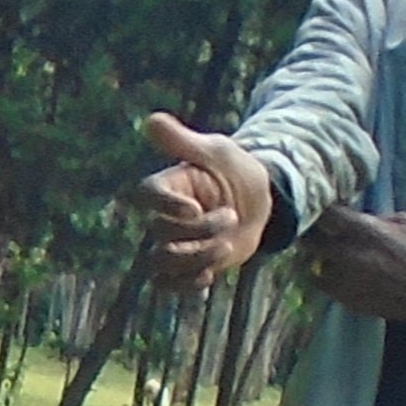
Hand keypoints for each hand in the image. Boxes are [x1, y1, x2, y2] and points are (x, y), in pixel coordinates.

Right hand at [130, 112, 275, 290]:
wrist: (258, 202)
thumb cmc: (235, 170)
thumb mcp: (216, 151)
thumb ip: (183, 142)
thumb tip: (150, 121)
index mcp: (167, 186)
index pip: (146, 195)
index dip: (166, 205)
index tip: (195, 208)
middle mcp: (163, 215)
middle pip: (160, 232)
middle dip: (200, 229)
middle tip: (231, 216)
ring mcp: (172, 243)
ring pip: (162, 261)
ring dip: (196, 258)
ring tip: (226, 247)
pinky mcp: (183, 266)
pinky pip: (167, 284)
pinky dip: (186, 284)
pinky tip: (209, 275)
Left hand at [296, 206, 405, 364]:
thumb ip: (376, 218)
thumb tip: (356, 217)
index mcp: (366, 231)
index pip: (326, 214)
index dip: (317, 208)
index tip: (314, 204)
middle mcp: (349, 257)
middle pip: (310, 242)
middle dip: (309, 235)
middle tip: (310, 229)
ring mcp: (346, 283)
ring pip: (312, 267)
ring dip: (316, 259)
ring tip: (322, 254)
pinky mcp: (348, 302)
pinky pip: (325, 287)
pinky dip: (327, 278)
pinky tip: (338, 273)